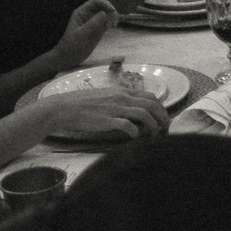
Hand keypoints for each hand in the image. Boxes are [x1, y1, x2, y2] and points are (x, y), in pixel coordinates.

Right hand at [43, 87, 168, 142]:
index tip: (163, 119)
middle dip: (163, 117)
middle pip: (152, 104)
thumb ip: (120, 101)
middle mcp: (122, 97)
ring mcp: (115, 108)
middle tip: (166, 129)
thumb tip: (132, 112)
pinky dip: (136, 132)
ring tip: (155, 135)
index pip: (150, 96)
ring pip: (145, 114)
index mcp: (122, 92)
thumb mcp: (105, 97)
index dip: (161, 108)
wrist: (64, 108)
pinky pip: (128, 125)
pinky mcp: (108, 120)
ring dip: (154, 125)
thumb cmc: (83, 104)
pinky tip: (136, 138)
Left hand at [55, 0, 117, 70]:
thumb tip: (105, 13)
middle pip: (103, 6)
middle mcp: (88, 15)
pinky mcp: (98, 30)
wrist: (68, 58)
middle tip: (113, 23)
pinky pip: (107, 23)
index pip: (96, 1)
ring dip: (113, 17)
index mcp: (82, 12)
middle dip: (111, 11)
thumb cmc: (71, 46)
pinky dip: (113, 22)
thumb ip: (93, 23)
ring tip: (113, 26)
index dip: (105, 4)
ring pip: (107, 14)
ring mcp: (94, 22)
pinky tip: (119, 23)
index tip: (113, 12)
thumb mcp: (81, 34)